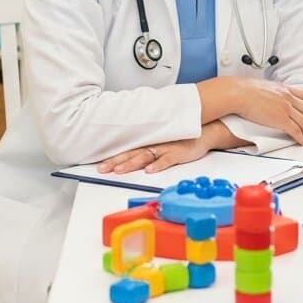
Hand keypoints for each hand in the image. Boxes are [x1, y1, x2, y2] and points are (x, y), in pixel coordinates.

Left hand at [96, 122, 235, 174]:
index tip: (99, 165)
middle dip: (116, 162)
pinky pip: (166, 160)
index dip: (113, 157)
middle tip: (102, 169)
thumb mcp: (161, 139)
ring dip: (131, 164)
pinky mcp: (178, 153)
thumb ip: (147, 146)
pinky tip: (149, 170)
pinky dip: (158, 165)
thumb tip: (129, 154)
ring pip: (145, 157)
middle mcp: (154, 144)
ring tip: (119, 170)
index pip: (127, 150)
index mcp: (149, 142)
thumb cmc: (180, 137)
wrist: (203, 131)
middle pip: (132, 154)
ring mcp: (166, 148)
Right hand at [231, 79, 302, 144]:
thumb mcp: (264, 86)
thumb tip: (272, 96)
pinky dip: (301, 137)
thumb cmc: (244, 89)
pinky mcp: (280, 119)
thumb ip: (272, 92)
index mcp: (284, 88)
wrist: (238, 93)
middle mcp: (288, 97)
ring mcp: (285, 108)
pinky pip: (295, 130)